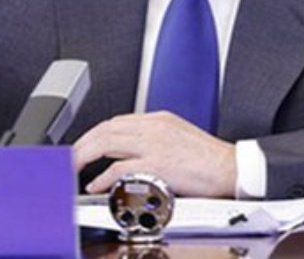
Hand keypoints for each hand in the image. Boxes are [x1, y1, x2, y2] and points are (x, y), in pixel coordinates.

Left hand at [72, 111, 236, 197]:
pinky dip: (103, 176)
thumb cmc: (209, 159)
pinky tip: (96, 184)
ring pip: (106, 142)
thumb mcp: (179, 137)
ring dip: (85, 155)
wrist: (231, 167)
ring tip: (74, 167)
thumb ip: (156, 140)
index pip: (117, 121)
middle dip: (83, 142)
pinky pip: (120, 168)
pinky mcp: (157, 163)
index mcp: (158, 119)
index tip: (86, 144)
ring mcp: (154, 144)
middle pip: (105, 128)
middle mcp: (153, 127)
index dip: (95, 133)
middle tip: (71, 156)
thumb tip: (133, 153)